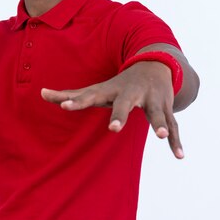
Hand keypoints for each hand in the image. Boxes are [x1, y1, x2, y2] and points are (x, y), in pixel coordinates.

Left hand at [41, 61, 183, 158]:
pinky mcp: (165, 107)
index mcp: (110, 91)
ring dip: (158, 123)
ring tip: (161, 136)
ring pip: (155, 112)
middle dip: (120, 115)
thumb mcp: (95, 89)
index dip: (76, 101)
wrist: (155, 63)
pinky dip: (176, 141)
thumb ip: (69, 94)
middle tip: (113, 129)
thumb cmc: (118, 84)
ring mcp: (150, 100)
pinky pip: (173, 125)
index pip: (89, 96)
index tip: (64, 106)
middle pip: (124, 104)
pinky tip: (178, 156)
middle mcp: (130, 94)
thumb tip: (41, 93)